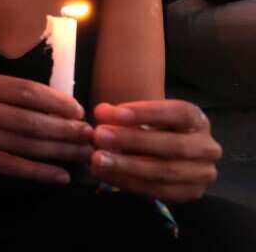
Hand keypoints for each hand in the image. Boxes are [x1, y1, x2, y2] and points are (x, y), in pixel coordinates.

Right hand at [0, 71, 92, 183]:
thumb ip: (9, 89)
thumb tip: (56, 103)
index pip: (23, 92)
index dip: (55, 103)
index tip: (78, 111)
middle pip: (26, 121)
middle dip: (62, 130)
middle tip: (88, 136)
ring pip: (19, 145)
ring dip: (55, 151)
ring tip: (80, 154)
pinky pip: (5, 165)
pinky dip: (34, 171)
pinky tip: (57, 174)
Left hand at [90, 101, 221, 201]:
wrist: (164, 154)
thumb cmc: (150, 129)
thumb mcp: (142, 117)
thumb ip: (122, 115)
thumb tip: (102, 113)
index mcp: (198, 119)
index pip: (177, 112)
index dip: (143, 112)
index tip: (108, 113)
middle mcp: (207, 147)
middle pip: (172, 145)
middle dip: (132, 140)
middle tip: (99, 136)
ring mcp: (203, 173)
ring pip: (165, 171)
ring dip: (127, 166)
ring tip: (97, 159)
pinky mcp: (191, 193)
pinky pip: (158, 191)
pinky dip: (128, 182)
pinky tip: (105, 174)